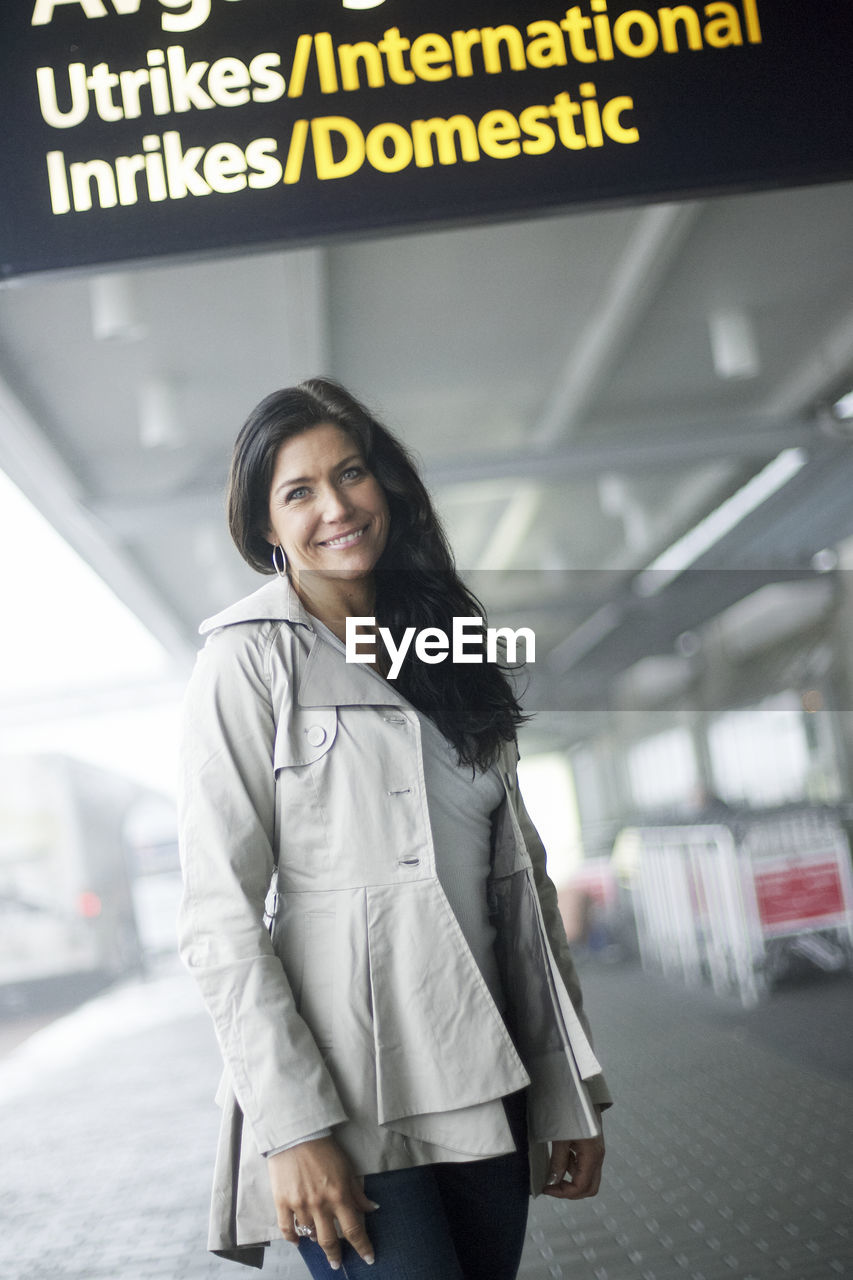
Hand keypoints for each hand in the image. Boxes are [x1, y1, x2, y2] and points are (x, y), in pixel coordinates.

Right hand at [267, 1136, 377, 1269]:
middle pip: (330, 1240)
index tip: (368, 1258)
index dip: (363, 1247)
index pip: (354, 1230)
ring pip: (309, 1234)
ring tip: (318, 1240)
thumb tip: (372, 1209)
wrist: (296, 1133)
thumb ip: (358, 1192)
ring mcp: (300, 1204)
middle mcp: (320, 1204)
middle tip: (337, 1263)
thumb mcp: (347, 1168)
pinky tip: (298, 1242)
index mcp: (339, 1195)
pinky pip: (287, 1229)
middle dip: (335, 1255)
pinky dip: (292, 1238)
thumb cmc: (324, 1149)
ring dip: (315, 1240)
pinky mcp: (282, 1201)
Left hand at [543, 1113, 604, 1199]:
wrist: (580, 1089)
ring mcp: (597, 1151)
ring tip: (553, 1169)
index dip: (563, 1192)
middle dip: (570, 1191)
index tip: (545, 1188)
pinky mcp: (593, 1145)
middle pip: (589, 1187)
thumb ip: (558, 1161)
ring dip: (571, 1179)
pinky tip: (561, 1157)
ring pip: (588, 1177)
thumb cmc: (569, 1111)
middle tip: (551, 1186)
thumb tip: (552, 1181)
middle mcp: (598, 1157)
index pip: (581, 1187)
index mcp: (592, 1156)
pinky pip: (585, 1165)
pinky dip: (573, 1168)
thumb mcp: (561, 1137)